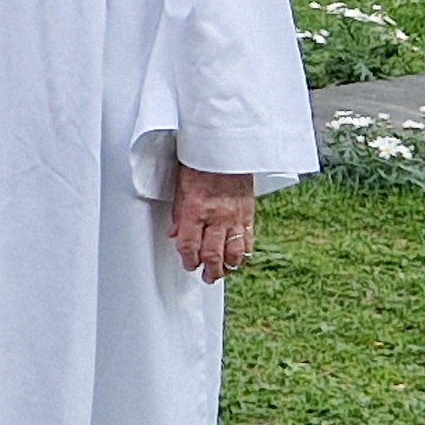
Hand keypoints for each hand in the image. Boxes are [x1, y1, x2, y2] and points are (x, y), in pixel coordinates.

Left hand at [170, 166, 256, 282]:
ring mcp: (235, 217)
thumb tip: (175, 234)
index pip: (190, 245)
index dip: (188, 260)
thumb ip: (179, 215)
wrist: (226, 147)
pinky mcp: (249, 214)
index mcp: (196, 209)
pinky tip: (238, 259)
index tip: (188, 264)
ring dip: (227, 268)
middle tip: (205, 277)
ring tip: (221, 272)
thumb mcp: (180, 187)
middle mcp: (217, 217)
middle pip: (213, 255)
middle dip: (209, 270)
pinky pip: (249, 241)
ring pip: (234, 253)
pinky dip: (243, 254)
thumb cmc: (200, 162)